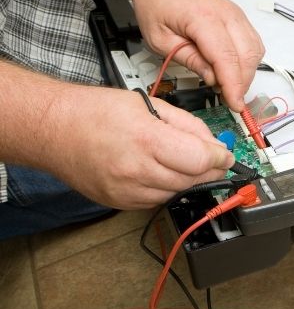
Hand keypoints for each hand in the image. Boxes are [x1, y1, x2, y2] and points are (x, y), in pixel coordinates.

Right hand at [48, 86, 234, 208]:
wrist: (52, 129)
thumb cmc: (95, 111)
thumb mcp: (149, 105)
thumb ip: (187, 126)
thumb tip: (214, 145)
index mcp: (147, 140)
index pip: (201, 160)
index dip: (221, 158)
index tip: (228, 155)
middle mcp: (137, 170)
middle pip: (193, 180)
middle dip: (209, 170)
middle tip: (213, 159)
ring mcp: (126, 191)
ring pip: (178, 193)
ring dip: (188, 180)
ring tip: (181, 160)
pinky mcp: (119, 203)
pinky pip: (157, 200)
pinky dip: (167, 188)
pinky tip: (159, 171)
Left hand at [131, 0, 264, 110]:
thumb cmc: (157, 2)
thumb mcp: (160, 38)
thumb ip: (188, 59)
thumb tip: (212, 78)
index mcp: (204, 19)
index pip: (227, 58)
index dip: (233, 84)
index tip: (235, 104)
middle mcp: (227, 14)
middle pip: (247, 56)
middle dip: (242, 82)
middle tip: (228, 98)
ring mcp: (236, 14)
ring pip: (255, 50)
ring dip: (247, 72)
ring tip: (229, 85)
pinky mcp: (239, 17)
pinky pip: (253, 43)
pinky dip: (248, 60)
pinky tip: (234, 70)